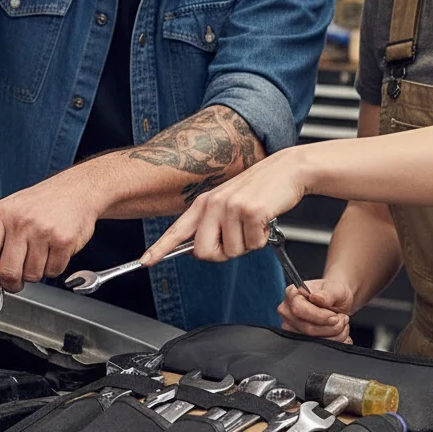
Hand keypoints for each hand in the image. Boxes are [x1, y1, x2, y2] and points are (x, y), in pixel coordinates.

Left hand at [0, 173, 101, 305]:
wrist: (78, 190)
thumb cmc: (43, 203)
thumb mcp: (12, 213)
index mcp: (0, 215)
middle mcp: (20, 222)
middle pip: (8, 272)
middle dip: (12, 284)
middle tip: (17, 280)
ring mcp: (42, 231)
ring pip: (32, 275)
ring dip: (36, 272)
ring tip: (41, 251)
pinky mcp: (63, 240)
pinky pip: (53, 271)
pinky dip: (54, 267)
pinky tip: (55, 249)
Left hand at [141, 147, 307, 265]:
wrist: (287, 170)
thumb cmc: (259, 189)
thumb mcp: (228, 203)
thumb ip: (212, 224)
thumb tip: (201, 251)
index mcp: (204, 203)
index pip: (177, 230)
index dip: (160, 248)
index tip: (146, 261)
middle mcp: (213, 204)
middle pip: (203, 252)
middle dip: (222, 254)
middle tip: (237, 239)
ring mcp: (231, 207)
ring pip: (232, 252)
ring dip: (247, 244)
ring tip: (254, 223)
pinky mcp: (251, 211)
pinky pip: (253, 245)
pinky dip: (262, 239)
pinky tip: (264, 220)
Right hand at [278, 277, 354, 343]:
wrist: (337, 302)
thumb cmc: (334, 292)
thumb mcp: (336, 289)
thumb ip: (327, 293)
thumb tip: (316, 298)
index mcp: (292, 293)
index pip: (299, 309)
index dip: (319, 316)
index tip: (335, 317)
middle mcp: (287, 311)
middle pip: (307, 328)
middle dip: (330, 327)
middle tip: (343, 319)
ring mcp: (291, 327)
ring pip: (313, 340)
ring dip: (334, 335)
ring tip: (342, 324)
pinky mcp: (298, 339)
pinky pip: (317, 346)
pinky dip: (333, 341)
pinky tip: (339, 333)